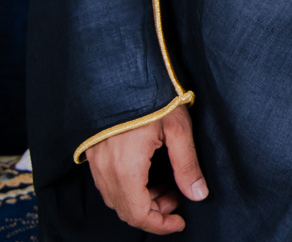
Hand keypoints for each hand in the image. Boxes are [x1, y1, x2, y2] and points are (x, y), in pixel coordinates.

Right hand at [83, 104, 205, 233]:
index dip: (160, 225)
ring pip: (115, 197)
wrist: (120, 67)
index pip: (138, 214)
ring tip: (166, 184)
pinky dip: (127, 187)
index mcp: (126, 168)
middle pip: (125, 209)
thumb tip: (199, 194)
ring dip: (140, 200)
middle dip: (154, 212)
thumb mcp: (177, 127)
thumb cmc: (152, 94)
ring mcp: (96, 160)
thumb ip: (187, 164)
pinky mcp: (93, 150)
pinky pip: (107, 182)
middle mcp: (105, 169)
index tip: (180, 221)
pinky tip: (147, 173)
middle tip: (177, 198)